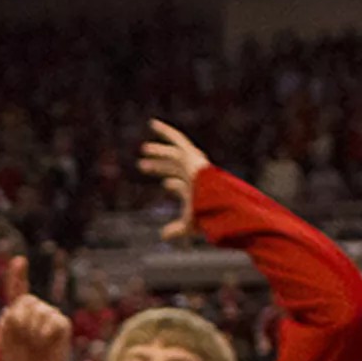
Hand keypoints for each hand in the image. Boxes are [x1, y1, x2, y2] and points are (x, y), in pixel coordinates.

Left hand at [0, 257, 73, 360]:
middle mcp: (37, 309)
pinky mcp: (63, 324)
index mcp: (19, 311)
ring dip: (31, 330)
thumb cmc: (19, 358)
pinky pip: (52, 321)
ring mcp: (51, 315)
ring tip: (35, 342)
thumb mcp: (3, 342)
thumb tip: (12, 310)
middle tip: (23, 338)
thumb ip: (4, 324)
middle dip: (19, 320)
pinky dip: (45, 334)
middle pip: (24, 301)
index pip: (18, 290)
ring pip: (38, 311)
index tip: (20, 260)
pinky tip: (46, 343)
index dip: (18, 275)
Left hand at [139, 120, 211, 243]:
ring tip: (143, 150)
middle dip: (161, 168)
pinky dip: (165, 130)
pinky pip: (177, 138)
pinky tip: (152, 124)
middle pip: (175, 168)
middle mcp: (196, 175)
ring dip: (159, 152)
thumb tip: (162, 236)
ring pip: (173, 155)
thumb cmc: (207, 215)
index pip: (183, 185)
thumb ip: (176, 230)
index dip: (173, 184)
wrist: (218, 200)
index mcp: (196, 190)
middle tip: (143, 166)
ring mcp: (194, 164)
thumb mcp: (189, 225)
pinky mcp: (191, 154)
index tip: (165, 184)